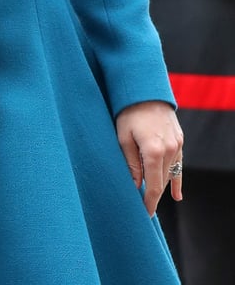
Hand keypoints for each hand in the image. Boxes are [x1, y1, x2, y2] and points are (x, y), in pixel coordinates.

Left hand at [116, 101, 183, 216]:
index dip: (149, 203)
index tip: (145, 215)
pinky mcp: (179, 139)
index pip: (153, 186)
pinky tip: (177, 196)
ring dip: (162, 186)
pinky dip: (177, 179)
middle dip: (153, 195)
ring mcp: (177, 144)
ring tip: (152, 200)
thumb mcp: (123, 137)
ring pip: (170, 174)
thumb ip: (131, 164)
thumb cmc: (128, 111)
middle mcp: (169, 150)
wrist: (145, 88)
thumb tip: (136, 187)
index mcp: (154, 151)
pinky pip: (178, 165)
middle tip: (143, 209)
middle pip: (162, 182)